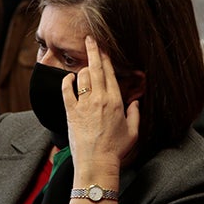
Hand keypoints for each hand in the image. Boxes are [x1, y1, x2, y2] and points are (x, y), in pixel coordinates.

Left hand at [64, 36, 139, 181]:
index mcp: (116, 102)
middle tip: (90, 39)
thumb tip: (136, 102)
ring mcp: (84, 104)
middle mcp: (100, 99)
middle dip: (93, 51)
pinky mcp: (72, 112)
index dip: (106, 58)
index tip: (103, 48)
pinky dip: (67, 81)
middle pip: (96, 68)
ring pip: (82, 76)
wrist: (96, 163)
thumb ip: (135, 114)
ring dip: (82, 69)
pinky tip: (69, 78)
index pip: (110, 73)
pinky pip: (67, 90)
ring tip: (83, 67)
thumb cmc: (115, 149)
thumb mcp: (133, 131)